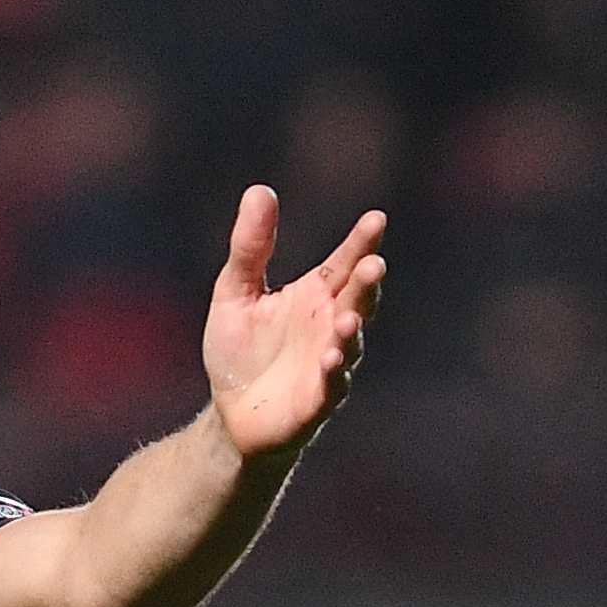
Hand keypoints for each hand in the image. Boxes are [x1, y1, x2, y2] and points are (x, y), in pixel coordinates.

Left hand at [201, 186, 385, 461]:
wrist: (230, 416)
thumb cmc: (239, 354)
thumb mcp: (235, 292)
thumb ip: (250, 247)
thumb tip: (259, 190)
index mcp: (316, 294)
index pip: (345, 262)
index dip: (361, 243)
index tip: (375, 221)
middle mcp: (330, 324)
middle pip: (357, 298)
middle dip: (366, 282)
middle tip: (372, 263)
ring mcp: (329, 362)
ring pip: (350, 341)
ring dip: (353, 328)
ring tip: (349, 316)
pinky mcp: (317, 400)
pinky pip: (331, 384)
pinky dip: (333, 371)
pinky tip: (331, 356)